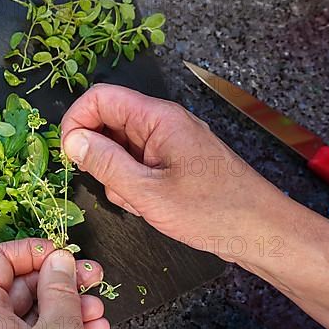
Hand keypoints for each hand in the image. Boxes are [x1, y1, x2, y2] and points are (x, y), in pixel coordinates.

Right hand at [61, 84, 328, 328]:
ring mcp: (170, 142)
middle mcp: (163, 122)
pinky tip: (148, 203)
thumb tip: (72, 140)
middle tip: (108, 184)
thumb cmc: (210, 211)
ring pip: (121, 146)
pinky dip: (133, 182)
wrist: (259, 230)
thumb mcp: (147, 192)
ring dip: (116, 174)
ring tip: (137, 200)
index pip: (100, 97)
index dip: (76, 120)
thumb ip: (105, 163)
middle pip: (109, 121)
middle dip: (98, 154)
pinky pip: (138, 161)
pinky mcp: (174, 160)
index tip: (68, 154)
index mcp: (158, 118)